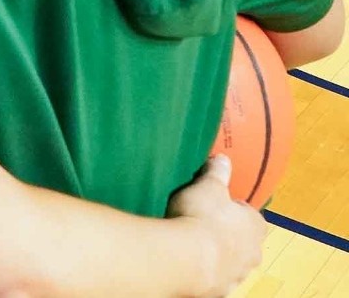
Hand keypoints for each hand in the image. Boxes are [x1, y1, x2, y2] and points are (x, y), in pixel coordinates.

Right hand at [166, 156, 265, 295]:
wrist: (188, 257)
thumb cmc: (202, 217)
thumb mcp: (207, 187)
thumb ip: (217, 173)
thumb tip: (223, 158)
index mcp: (256, 225)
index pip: (249, 215)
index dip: (231, 210)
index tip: (213, 205)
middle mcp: (253, 252)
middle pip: (242, 241)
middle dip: (226, 234)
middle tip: (200, 224)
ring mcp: (238, 274)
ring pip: (230, 262)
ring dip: (216, 254)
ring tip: (189, 244)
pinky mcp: (221, 289)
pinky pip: (214, 278)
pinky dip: (204, 271)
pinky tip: (187, 261)